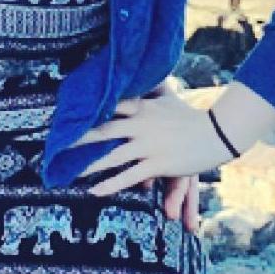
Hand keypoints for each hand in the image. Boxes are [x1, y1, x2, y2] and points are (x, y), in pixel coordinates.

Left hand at [75, 90, 230, 222]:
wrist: (218, 132)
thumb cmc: (191, 117)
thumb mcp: (167, 101)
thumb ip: (150, 94)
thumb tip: (139, 82)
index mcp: (143, 107)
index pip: (110, 106)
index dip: (87, 110)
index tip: (66, 114)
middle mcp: (142, 125)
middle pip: (103, 130)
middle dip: (78, 138)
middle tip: (56, 145)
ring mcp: (149, 145)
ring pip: (112, 156)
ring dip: (89, 165)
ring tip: (70, 172)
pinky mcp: (158, 164)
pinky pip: (128, 176)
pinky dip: (109, 184)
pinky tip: (94, 191)